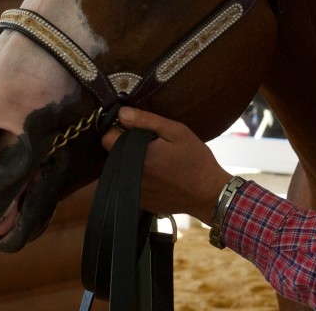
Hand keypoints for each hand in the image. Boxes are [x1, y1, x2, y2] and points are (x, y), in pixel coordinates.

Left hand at [101, 106, 231, 222]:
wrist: (208, 193)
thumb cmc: (195, 160)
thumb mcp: (177, 132)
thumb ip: (146, 121)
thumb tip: (120, 113)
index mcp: (137, 156)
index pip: (107, 139)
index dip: (119, 130)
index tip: (135, 130)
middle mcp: (129, 176)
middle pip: (113, 155)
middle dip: (126, 147)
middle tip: (150, 146)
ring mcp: (134, 193)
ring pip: (120, 171)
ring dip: (131, 163)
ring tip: (154, 161)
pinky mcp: (140, 203)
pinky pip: (130, 186)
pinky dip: (138, 179)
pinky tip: (157, 177)